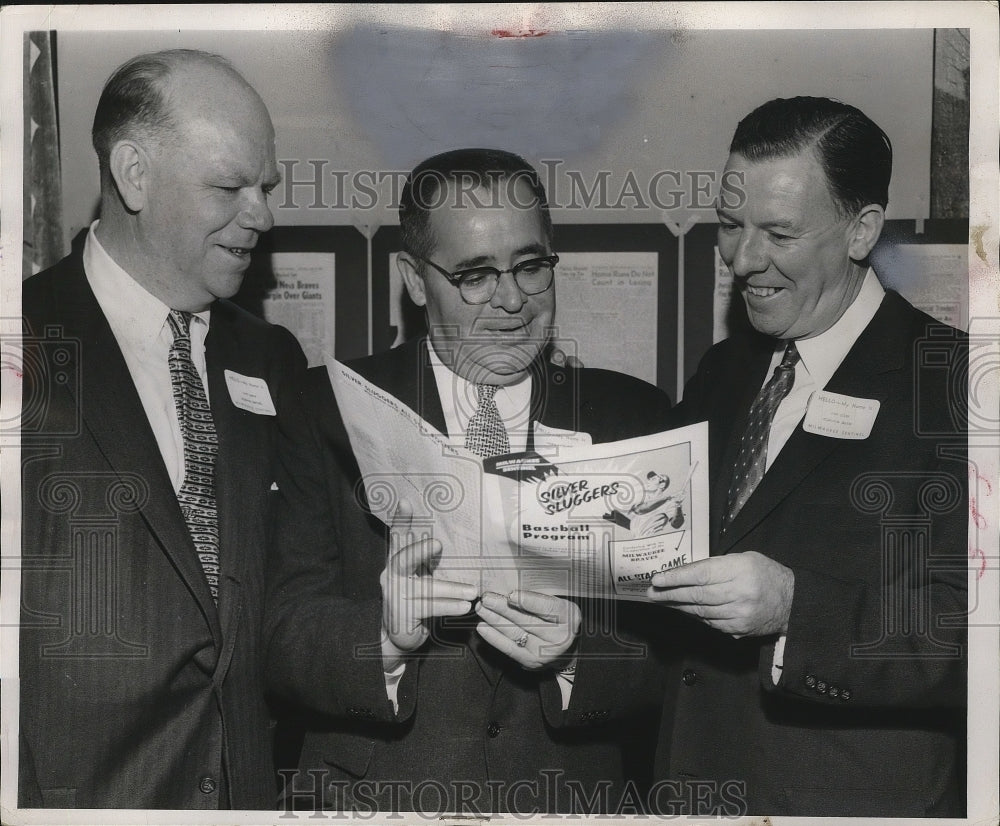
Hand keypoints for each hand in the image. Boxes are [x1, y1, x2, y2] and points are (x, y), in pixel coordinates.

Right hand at [380, 500, 478, 668]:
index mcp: (397, 562)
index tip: (405, 502)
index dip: (400, 520)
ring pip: (424, 588)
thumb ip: (429, 559)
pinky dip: (449, 606)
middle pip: (403, 559)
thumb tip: (454, 539)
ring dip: (451, 589)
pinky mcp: (401, 614)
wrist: (400, 635)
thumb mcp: (422, 576)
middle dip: (419, 550)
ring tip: (472, 591)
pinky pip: (429, 608)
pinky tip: (464, 606)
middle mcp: (391, 575)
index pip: (398, 538)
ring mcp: (394, 595)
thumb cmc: (417, 600)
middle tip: (438, 543)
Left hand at [475, 590, 580, 668]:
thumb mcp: (559, 603)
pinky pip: (509, 648)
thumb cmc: (559, 619)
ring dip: (494, 619)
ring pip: (515, 632)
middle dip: (503, 608)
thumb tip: (511, 585)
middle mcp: (559, 637)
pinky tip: (483, 627)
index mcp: (569, 616)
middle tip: (487, 598)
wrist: (568, 649)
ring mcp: (544, 651)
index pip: (547, 608)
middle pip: (527, 620)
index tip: (511, 594)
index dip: (528, 601)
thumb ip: (541, 596)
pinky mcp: (530, 661)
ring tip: (482, 608)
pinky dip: (494, 637)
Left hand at [646, 551, 793, 637]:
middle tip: (651, 593)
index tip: (657, 579)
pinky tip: (684, 609)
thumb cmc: (766, 574)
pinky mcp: (739, 630)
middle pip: (697, 595)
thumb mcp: (744, 559)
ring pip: (700, 611)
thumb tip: (687, 573)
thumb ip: (717, 565)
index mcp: (740, 571)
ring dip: (678, 606)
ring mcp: (739, 615)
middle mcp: (739, 594)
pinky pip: (710, 622)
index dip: (677, 577)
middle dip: (670, 594)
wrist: (793, 602)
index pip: (701, 574)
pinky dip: (695, 616)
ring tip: (662, 600)